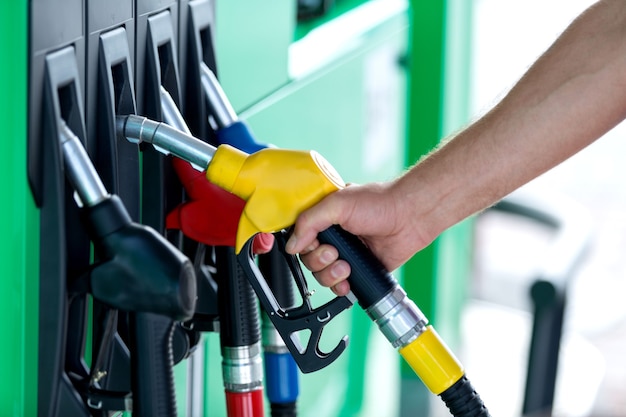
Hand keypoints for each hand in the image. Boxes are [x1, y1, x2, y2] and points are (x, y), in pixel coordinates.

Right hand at [285, 182, 429, 295]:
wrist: (409, 217)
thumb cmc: (380, 202)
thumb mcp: (337, 204)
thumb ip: (309, 222)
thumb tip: (291, 245)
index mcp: (325, 219)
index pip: (300, 239)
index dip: (303, 246)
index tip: (314, 244)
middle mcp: (334, 237)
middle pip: (309, 260)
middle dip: (319, 261)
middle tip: (334, 252)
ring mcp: (347, 255)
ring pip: (322, 275)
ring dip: (330, 274)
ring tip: (346, 265)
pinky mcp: (359, 270)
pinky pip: (340, 286)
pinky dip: (341, 287)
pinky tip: (348, 280)